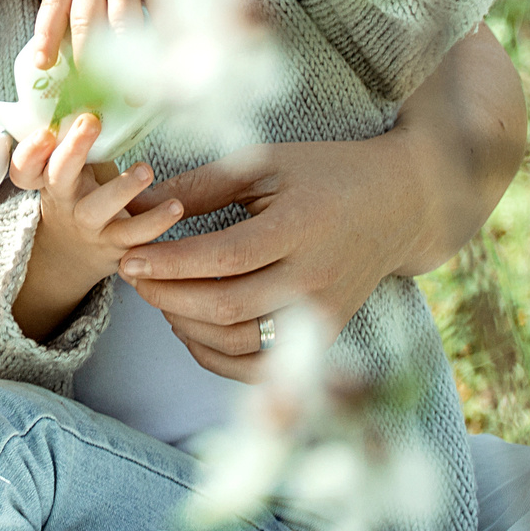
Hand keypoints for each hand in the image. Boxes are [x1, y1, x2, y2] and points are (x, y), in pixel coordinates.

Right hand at [14, 113, 181, 339]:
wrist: (77, 251)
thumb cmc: (81, 193)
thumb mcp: (74, 167)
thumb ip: (83, 138)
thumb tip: (111, 85)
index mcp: (48, 178)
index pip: (26, 166)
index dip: (30, 151)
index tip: (46, 131)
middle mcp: (64, 200)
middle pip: (58, 177)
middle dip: (73, 150)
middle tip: (90, 122)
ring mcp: (88, 225)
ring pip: (97, 210)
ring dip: (121, 189)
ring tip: (144, 170)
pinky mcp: (115, 244)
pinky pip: (134, 235)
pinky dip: (155, 221)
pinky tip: (174, 207)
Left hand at [22, 0, 249, 77]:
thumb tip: (92, 25)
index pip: (55, 2)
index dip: (46, 35)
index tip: (41, 63)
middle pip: (84, 22)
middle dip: (86, 63)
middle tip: (91, 97)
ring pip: (118, 26)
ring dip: (126, 65)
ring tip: (135, 95)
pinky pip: (156, 17)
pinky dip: (160, 45)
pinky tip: (165, 65)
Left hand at [111, 139, 421, 382]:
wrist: (400, 206)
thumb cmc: (325, 175)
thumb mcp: (266, 163)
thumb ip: (202, 186)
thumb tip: (139, 207)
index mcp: (301, 227)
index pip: (225, 257)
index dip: (170, 263)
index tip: (130, 258)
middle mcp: (315, 279)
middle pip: (228, 307)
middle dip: (168, 296)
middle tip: (133, 276)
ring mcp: (323, 315)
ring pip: (241, 344)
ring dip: (187, 327)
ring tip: (159, 297)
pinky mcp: (325, 337)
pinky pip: (263, 367)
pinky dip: (218, 359)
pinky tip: (191, 329)